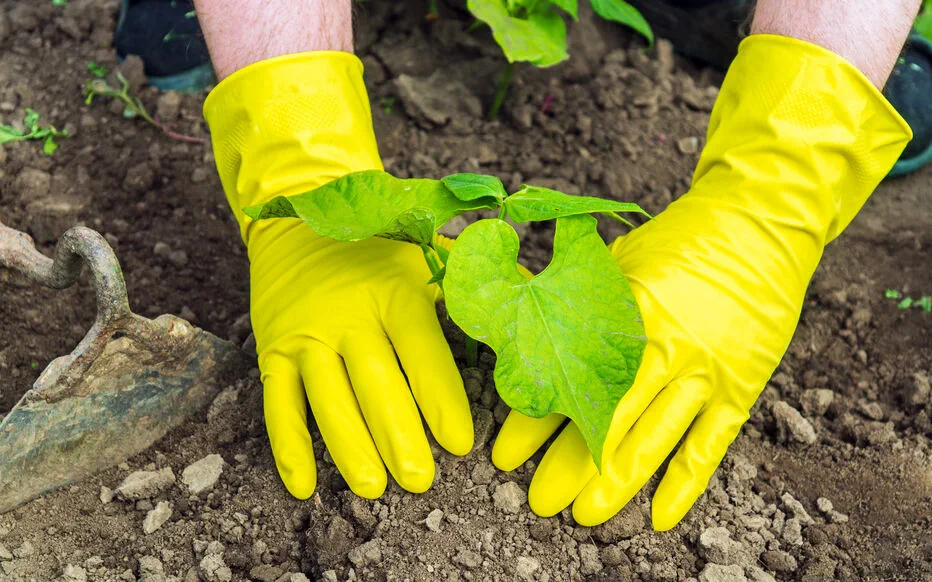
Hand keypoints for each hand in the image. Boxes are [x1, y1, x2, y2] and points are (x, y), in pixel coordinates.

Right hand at [204, 53, 471, 498]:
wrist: (299, 220)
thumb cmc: (381, 248)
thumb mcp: (430, 254)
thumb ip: (478, 283)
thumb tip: (537, 307)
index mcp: (395, 293)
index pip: (420, 350)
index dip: (439, 397)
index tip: (459, 442)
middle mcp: (349, 316)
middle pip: (374, 383)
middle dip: (398, 434)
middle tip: (419, 480)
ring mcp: (307, 336)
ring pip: (327, 400)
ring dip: (349, 447)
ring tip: (372, 486)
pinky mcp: (272, 351)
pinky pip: (278, 405)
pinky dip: (287, 447)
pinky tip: (302, 486)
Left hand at [491, 35, 910, 528]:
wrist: (760, 225)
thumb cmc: (681, 240)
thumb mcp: (619, 260)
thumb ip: (579, 299)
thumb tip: (522, 322)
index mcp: (626, 314)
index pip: (570, 379)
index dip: (536, 420)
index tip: (506, 452)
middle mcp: (664, 349)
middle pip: (607, 420)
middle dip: (569, 465)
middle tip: (538, 500)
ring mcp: (705, 372)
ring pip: (653, 441)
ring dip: (616, 483)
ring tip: (584, 515)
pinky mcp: (740, 387)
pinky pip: (710, 445)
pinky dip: (686, 485)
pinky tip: (660, 518)